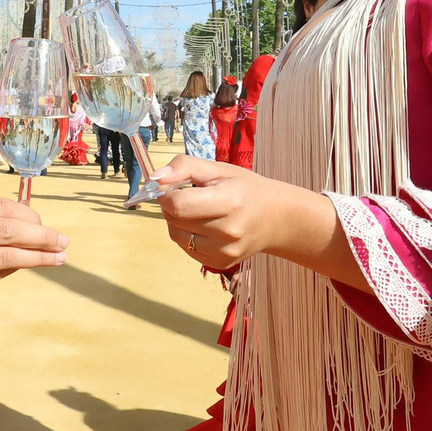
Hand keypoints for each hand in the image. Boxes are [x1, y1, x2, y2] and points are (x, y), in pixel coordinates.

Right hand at [0, 195, 67, 315]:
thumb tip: (29, 224)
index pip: (0, 208)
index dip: (29, 217)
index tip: (46, 226)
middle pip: (7, 231)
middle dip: (42, 236)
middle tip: (63, 242)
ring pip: (5, 256)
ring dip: (38, 257)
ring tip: (59, 257)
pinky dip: (14, 270)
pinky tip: (28, 266)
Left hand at [154, 155, 286, 269]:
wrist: (275, 219)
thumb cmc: (246, 189)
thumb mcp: (219, 169)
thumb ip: (185, 167)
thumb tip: (155, 177)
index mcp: (229, 202)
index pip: (178, 205)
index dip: (166, 194)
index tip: (173, 187)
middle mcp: (227, 231)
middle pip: (175, 220)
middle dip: (171, 206)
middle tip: (187, 196)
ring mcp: (224, 251)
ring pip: (176, 236)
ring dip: (176, 221)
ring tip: (195, 211)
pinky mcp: (221, 263)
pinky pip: (187, 248)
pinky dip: (186, 235)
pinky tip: (202, 225)